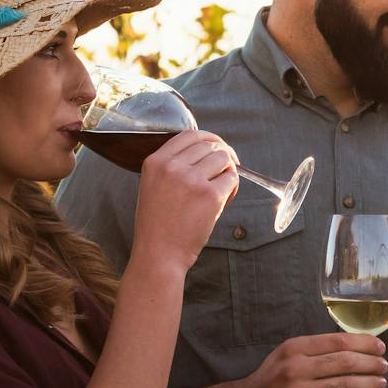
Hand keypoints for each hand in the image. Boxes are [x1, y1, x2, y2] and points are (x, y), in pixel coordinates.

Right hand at [133, 130, 237, 269]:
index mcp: (155, 162)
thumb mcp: (153, 186)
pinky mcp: (210, 195)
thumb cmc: (158, 225)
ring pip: (223, 159)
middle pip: (210, 145)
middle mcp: (172, 166)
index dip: (209, 138)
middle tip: (228, 170)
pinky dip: (233, 187)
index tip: (218, 147)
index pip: (189, 134)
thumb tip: (206, 152)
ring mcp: (192, 180)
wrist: (159, 253)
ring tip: (223, 189)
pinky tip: (225, 199)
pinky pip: (232, 179)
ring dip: (229, 171)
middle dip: (224, 156)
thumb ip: (173, 167)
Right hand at [235, 333, 387, 387]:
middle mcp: (296, 369)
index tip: (379, 347)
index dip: (364, 344)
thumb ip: (316, 349)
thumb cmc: (272, 379)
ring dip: (369, 384)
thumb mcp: (287, 355)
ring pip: (346, 386)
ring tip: (381, 383)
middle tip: (383, 366)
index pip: (338, 341)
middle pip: (346, 362)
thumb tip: (357, 348)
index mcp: (294, 349)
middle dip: (371, 363)